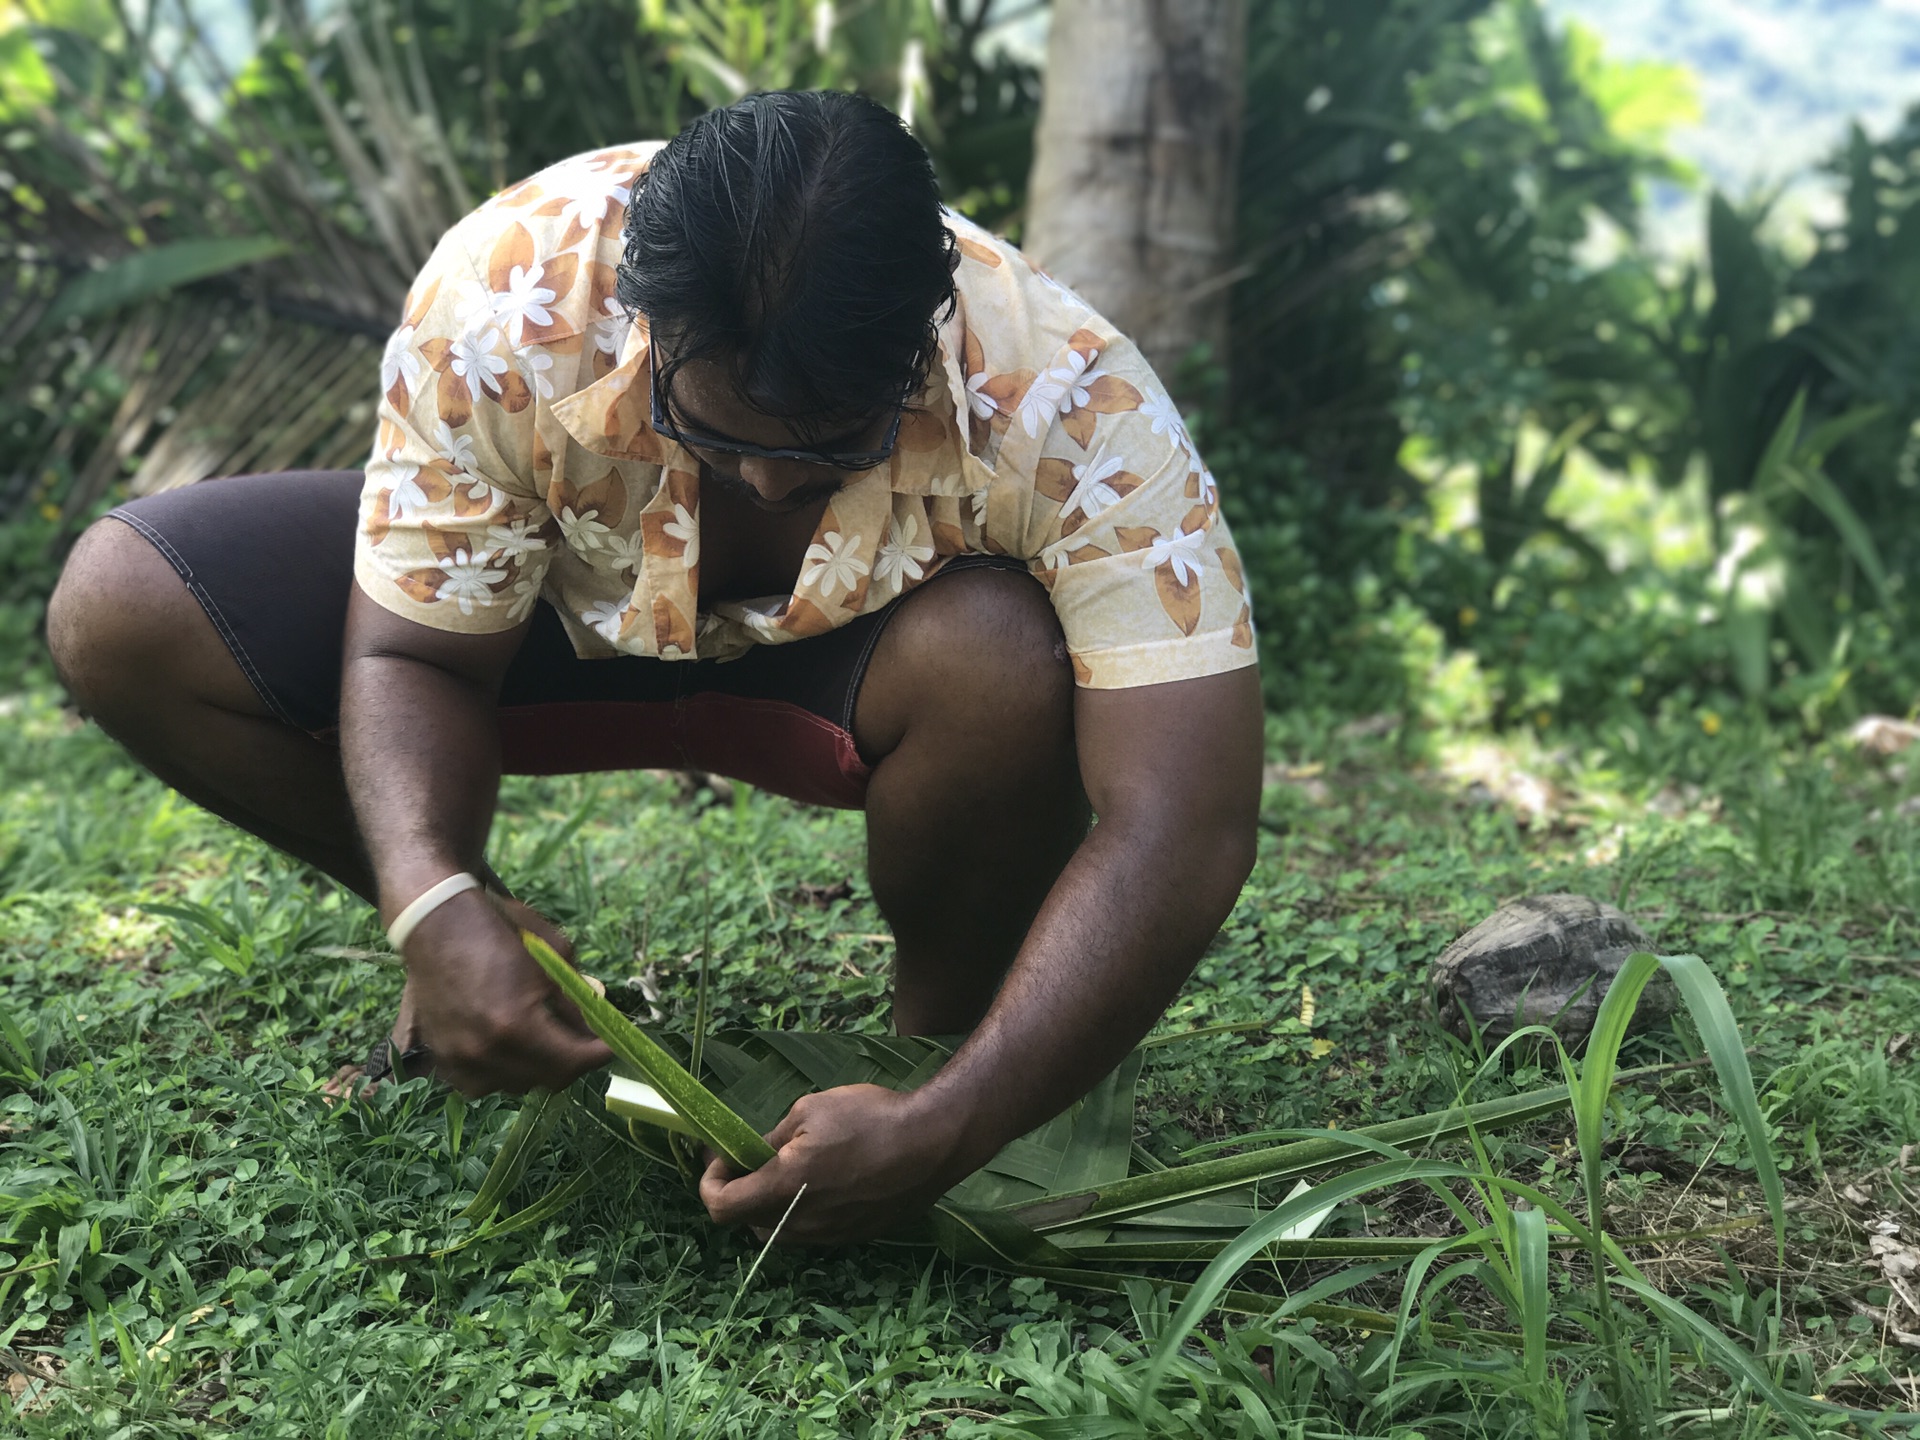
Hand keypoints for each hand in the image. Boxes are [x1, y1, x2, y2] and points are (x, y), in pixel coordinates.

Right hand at [400, 891, 612, 1096]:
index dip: (597, 1055)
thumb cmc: (497, 929)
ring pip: (516, 1084)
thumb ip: (577, 997)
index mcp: (516, 1025)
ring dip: (536, 1067)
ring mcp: (460, 1060)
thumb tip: (595, 1024)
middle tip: (582, 1042)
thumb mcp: (552, 955)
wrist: (434, 921)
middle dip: (571, 1061)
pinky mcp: (442, 1059)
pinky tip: (508, 1046)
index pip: (571, 1061)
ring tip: (543, 1040)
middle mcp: (485, 1052)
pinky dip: (502, 1071)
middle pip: (547, 1078)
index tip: (611, 1046)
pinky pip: (483, 1083)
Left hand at [698, 1085, 974, 1245]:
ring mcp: (830, 1236)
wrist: (933, 1142)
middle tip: (754, 1158)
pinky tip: (828, 1180)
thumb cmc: (870, 1117)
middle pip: (747, 1222)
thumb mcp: (810, 1110)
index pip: (720, 1207)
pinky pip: (812, 1232)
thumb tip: (747, 1154)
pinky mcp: (854, 1237)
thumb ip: (770, 1139)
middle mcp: (803, 1223)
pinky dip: (804, 1211)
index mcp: (785, 1188)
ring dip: (772, 1205)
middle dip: (740, 1192)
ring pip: (781, 1231)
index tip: (721, 1157)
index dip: (709, 1182)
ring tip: (794, 1168)